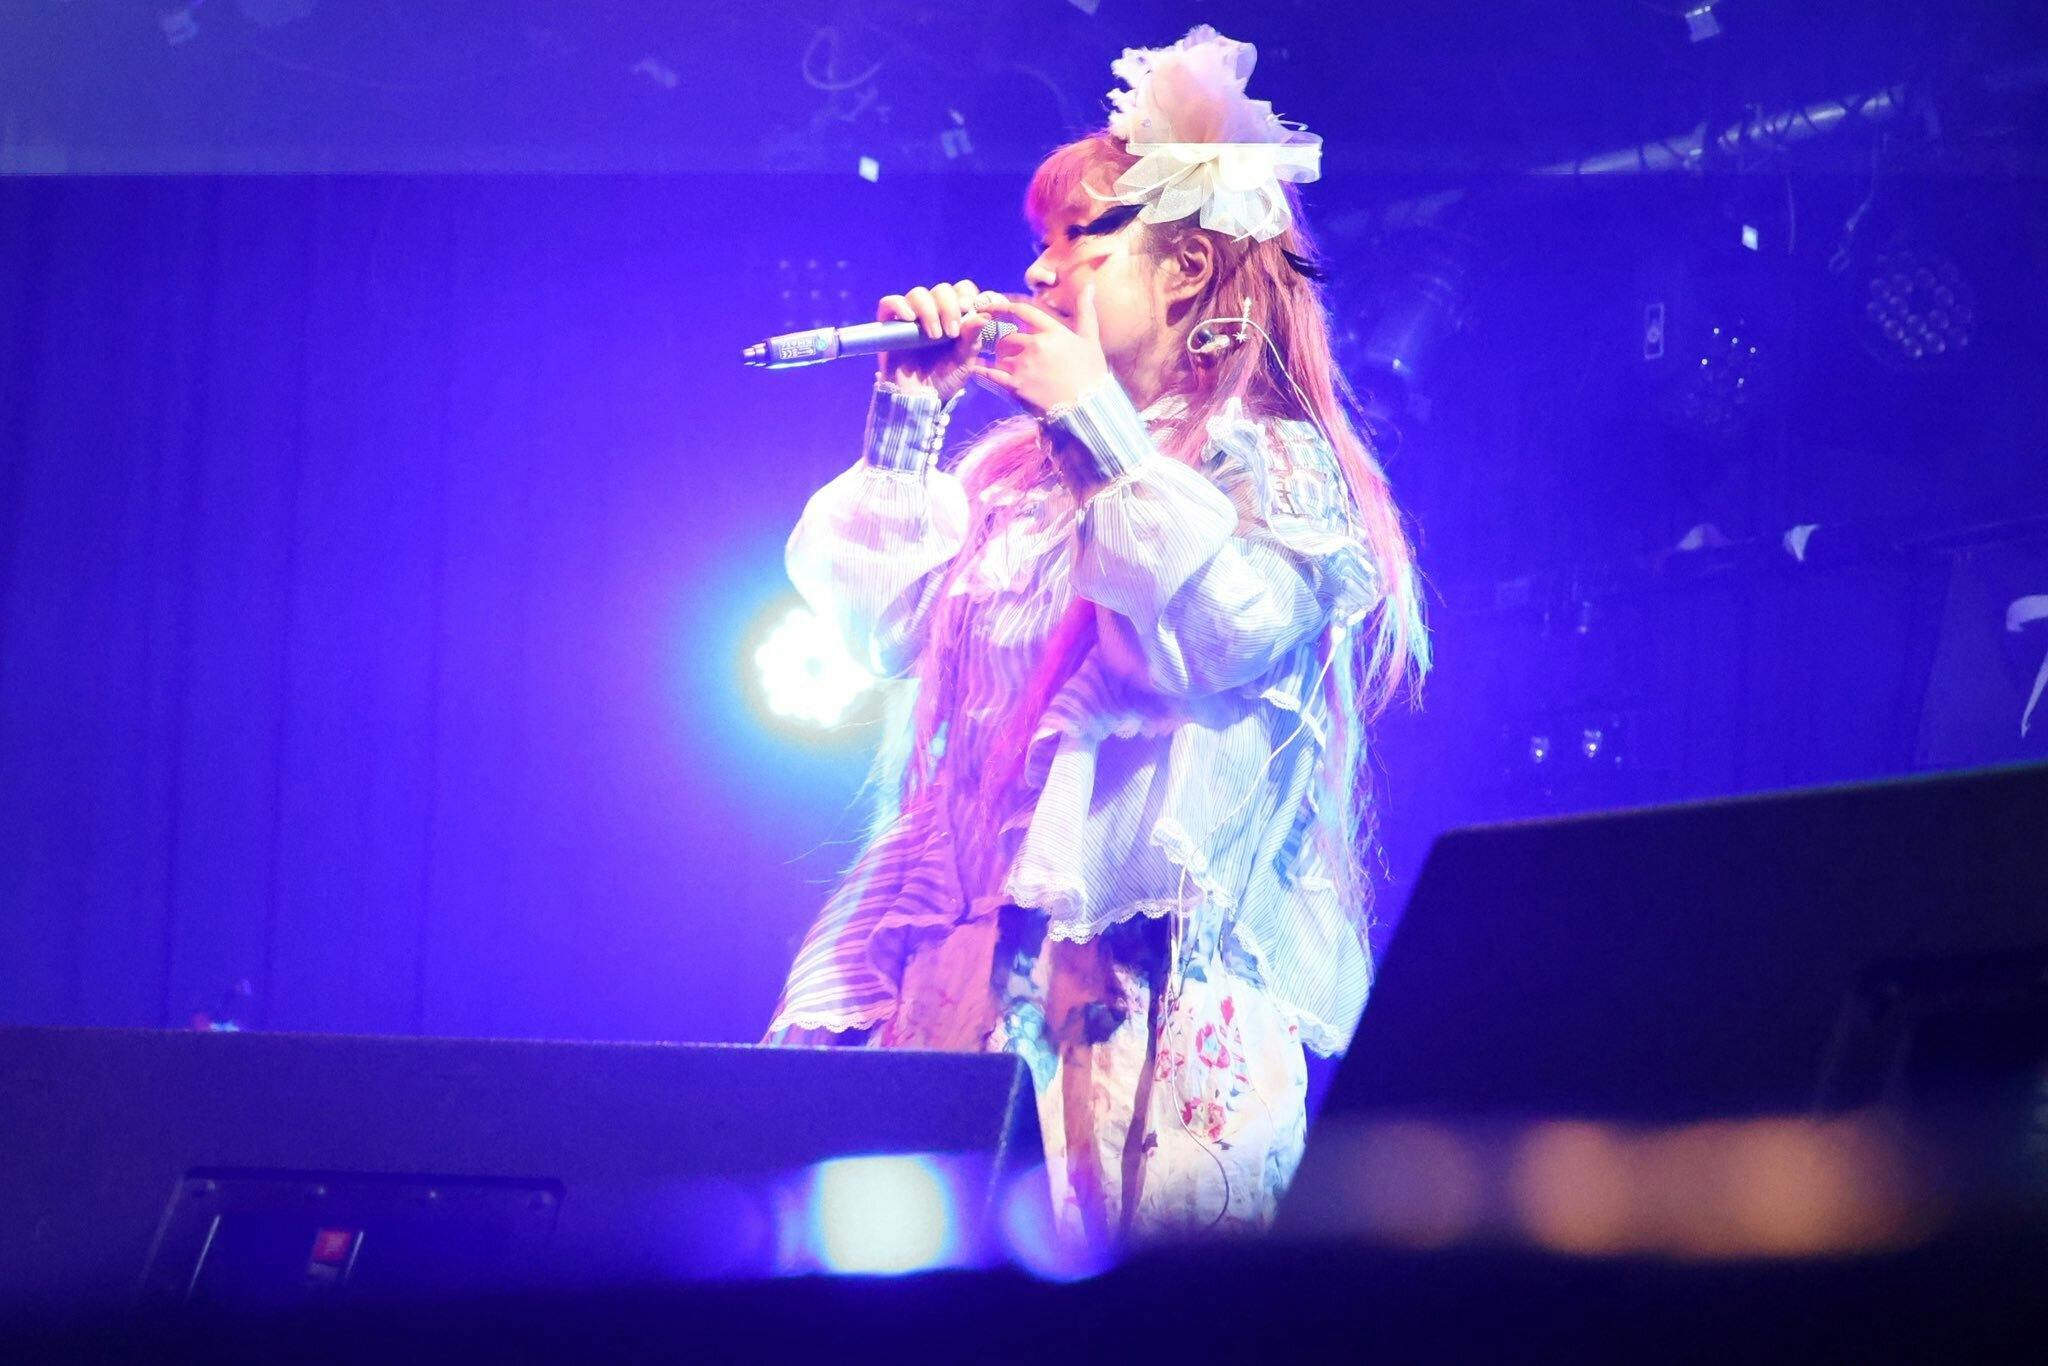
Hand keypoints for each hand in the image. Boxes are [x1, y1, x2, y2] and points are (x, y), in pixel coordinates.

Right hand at [875, 278, 987, 401]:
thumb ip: (973, 339)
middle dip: (949, 307)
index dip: (967, 295)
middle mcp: (933, 312)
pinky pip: (889, 303)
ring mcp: (910, 317)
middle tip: (951, 333)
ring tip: (934, 336)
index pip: (961, 290)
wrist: (920, 400)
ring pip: (918, 294)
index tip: (968, 309)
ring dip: (929, 311)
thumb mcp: (964, 361)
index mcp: (954, 316)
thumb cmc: (944, 380)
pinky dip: (899, 305)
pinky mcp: (889, 325)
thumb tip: (983, 316)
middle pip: (941, 290)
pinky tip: (910, 319)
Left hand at [967, 282, 1111, 414]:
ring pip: (999, 354)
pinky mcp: (1017, 386)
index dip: (1003, 306)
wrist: (1088, 409)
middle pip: (1006, 335)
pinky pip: (991, 374)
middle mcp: (1037, 345)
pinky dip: (982, 371)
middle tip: (995, 343)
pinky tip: (976, 369)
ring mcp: (1025, 366)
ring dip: (997, 357)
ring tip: (998, 362)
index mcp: (1053, 331)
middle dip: (999, 338)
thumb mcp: (1091, 340)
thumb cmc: (1092, 374)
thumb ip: (1086, 310)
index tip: (991, 306)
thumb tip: (1090, 285)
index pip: (1022, 310)